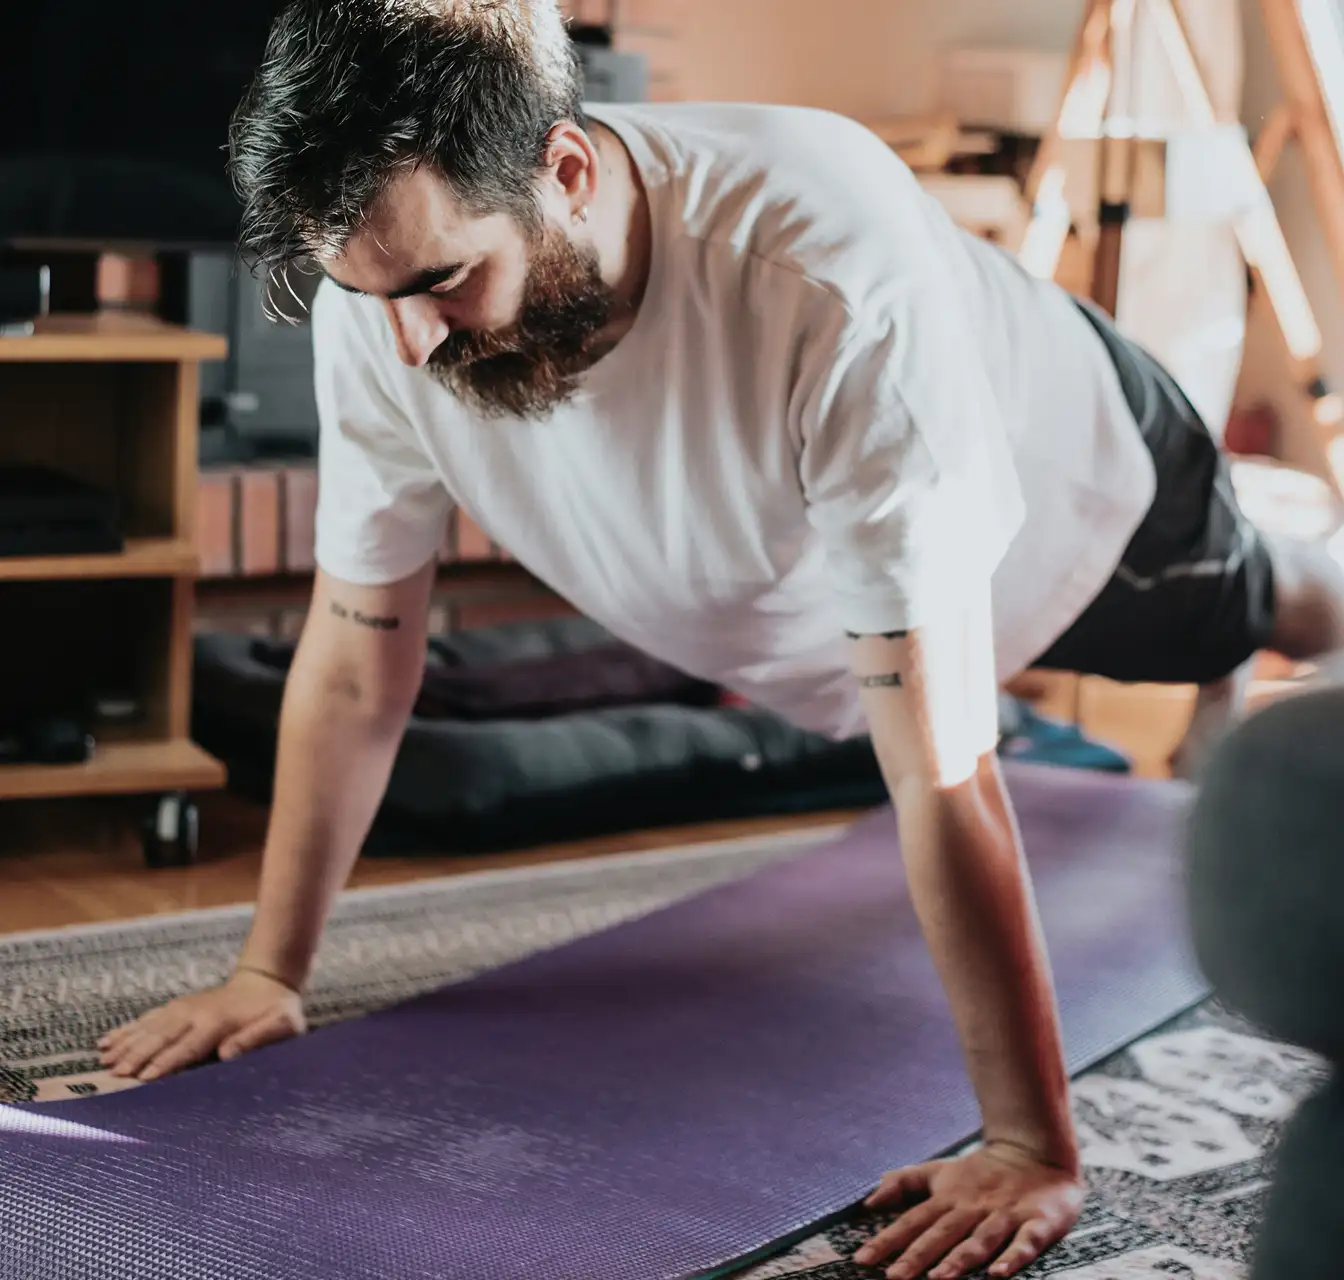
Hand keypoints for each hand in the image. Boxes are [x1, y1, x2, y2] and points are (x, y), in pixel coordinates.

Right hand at [97, 969, 305, 1081]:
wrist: (268, 981)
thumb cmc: (278, 1011)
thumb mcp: (284, 1024)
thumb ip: (259, 1037)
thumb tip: (228, 1053)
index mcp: (218, 1022)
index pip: (187, 1046)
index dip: (166, 1062)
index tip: (144, 1077)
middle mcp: (196, 1013)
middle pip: (162, 1036)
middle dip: (138, 1055)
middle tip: (115, 1075)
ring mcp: (184, 1007)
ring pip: (150, 1026)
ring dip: (126, 1043)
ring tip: (103, 1060)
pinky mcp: (178, 1006)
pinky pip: (148, 1018)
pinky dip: (127, 1029)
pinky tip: (107, 1041)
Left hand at [853, 1143, 1085, 1278]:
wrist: (1036, 1150)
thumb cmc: (980, 1171)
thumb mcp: (938, 1172)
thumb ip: (903, 1183)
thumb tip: (868, 1201)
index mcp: (948, 1198)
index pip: (912, 1221)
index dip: (887, 1240)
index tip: (861, 1259)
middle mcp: (973, 1207)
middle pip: (941, 1233)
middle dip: (917, 1256)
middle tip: (892, 1278)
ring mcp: (1005, 1214)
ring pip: (980, 1239)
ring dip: (959, 1259)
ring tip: (938, 1279)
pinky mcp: (1038, 1220)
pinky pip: (1025, 1241)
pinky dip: (1013, 1256)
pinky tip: (998, 1273)